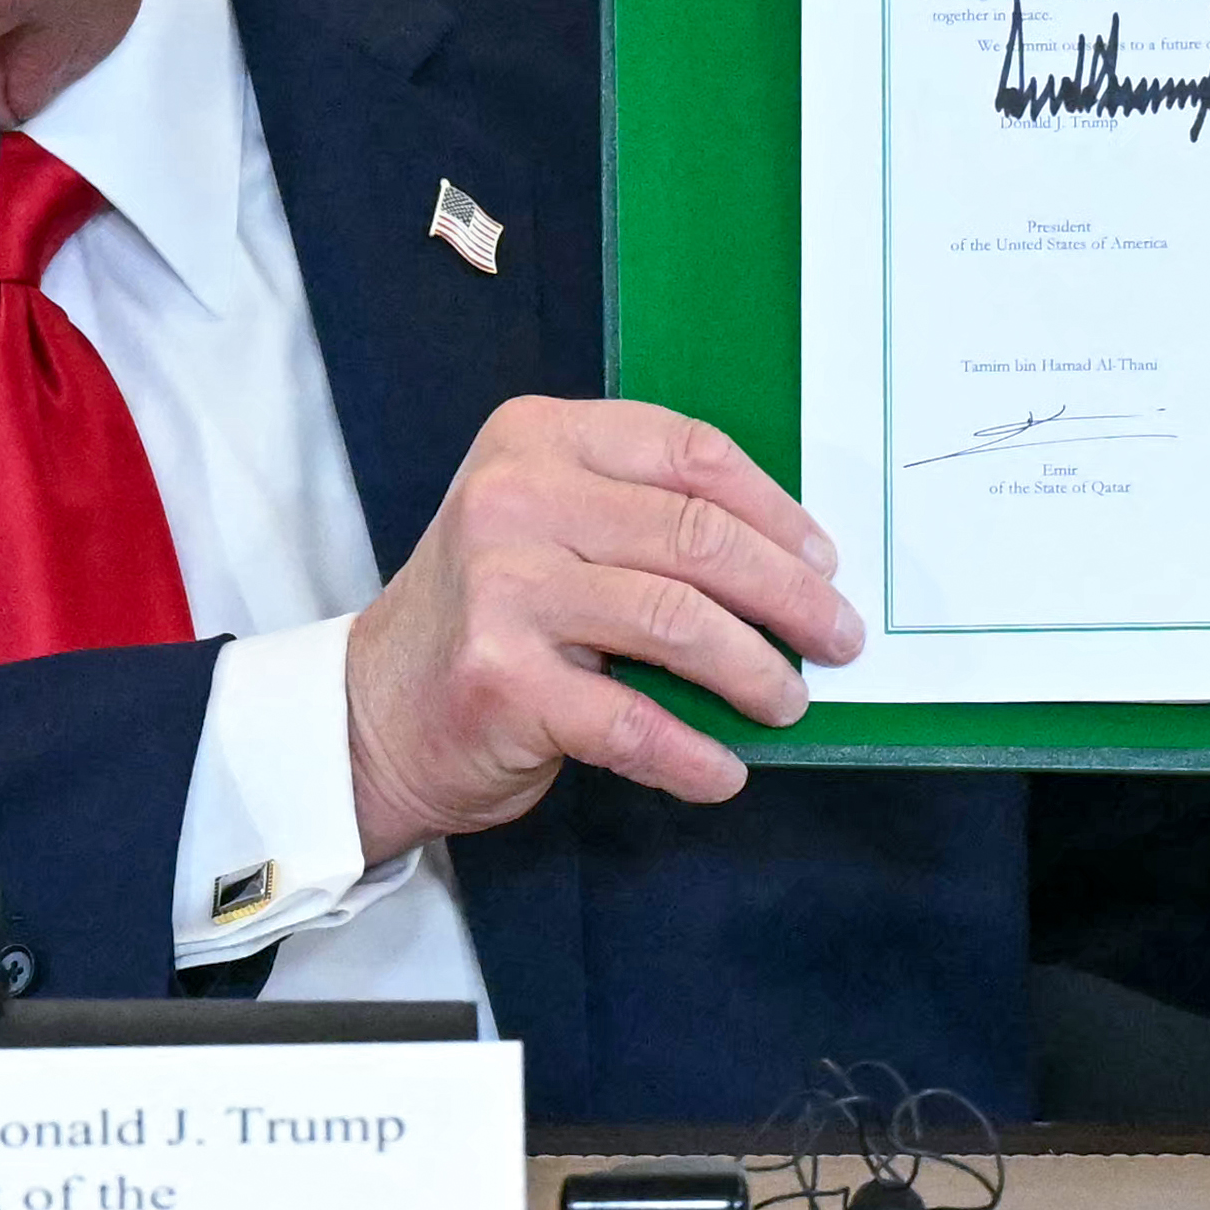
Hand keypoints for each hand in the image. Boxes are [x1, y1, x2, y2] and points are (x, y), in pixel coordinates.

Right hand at [340, 397, 862, 862]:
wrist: (373, 709)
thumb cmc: (491, 614)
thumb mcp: (549, 525)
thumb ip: (642, 519)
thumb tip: (793, 564)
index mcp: (537, 439)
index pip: (688, 454)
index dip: (774, 509)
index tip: (822, 559)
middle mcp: (514, 499)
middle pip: (696, 537)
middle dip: (789, 595)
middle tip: (836, 639)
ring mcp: (503, 588)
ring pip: (678, 620)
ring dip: (755, 672)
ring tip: (785, 701)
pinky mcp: (502, 681)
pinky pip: (633, 720)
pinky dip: (693, 754)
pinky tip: (722, 770)